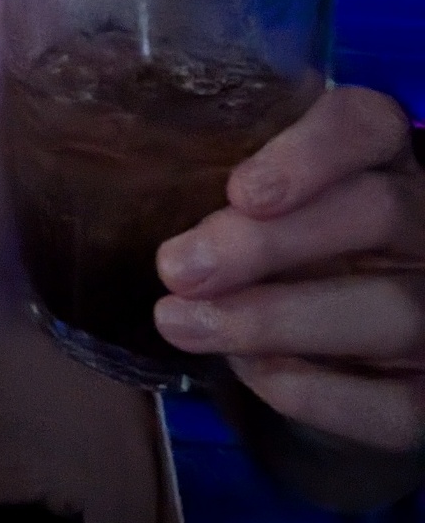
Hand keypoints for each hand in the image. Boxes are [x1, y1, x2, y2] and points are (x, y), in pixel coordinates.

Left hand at [154, 86, 424, 454]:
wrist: (349, 354)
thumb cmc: (283, 251)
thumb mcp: (260, 204)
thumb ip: (225, 188)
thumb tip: (128, 181)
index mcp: (382, 159)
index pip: (367, 123)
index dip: (312, 152)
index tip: (241, 190)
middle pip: (375, 211)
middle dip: (268, 243)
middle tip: (177, 267)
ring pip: (390, 307)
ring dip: (273, 318)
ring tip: (179, 322)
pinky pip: (394, 399)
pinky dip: (317, 389)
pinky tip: (251, 373)